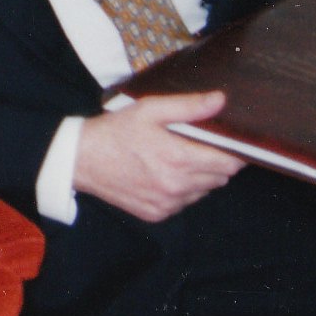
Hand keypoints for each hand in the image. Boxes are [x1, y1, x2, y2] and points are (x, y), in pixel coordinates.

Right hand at [72, 93, 242, 221]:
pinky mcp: (158, 214)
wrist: (81, 160)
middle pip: (220, 178)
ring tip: (178, 160)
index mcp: (179, 159)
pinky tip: (164, 175)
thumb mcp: (149, 109)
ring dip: (201, 177)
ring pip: (204, 191)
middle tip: (198, 146)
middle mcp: (177, 186)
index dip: (234, 152)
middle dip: (216, 162)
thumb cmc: (115, 131)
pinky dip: (183, 190)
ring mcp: (168, 203)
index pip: (229, 163)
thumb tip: (220, 101)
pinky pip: (185, 203)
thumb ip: (188, 106)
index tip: (229, 142)